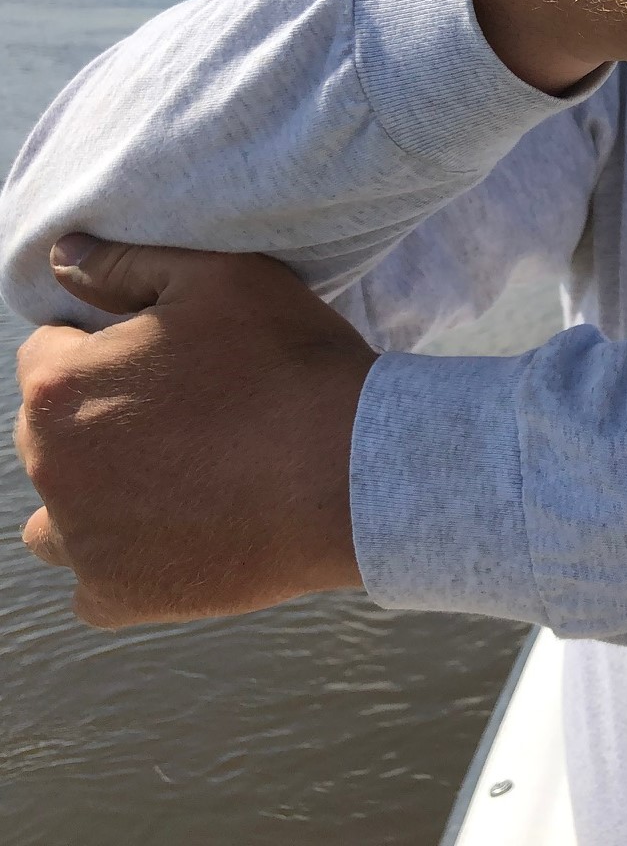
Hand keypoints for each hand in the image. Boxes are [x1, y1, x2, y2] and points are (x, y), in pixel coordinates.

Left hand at [13, 235, 375, 628]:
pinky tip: (189, 529)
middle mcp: (52, 467)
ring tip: (179, 478)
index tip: (173, 360)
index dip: (112, 347)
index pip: (49, 353)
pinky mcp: (120, 595)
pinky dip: (130, 559)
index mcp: (60, 386)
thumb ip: (128, 265)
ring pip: (58, 517)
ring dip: (98, 497)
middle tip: (192, 414)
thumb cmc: (288, 363)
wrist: (351, 469)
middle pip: (52, 434)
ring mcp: (82, 540)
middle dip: (103, 418)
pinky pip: (95, 582)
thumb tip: (60, 257)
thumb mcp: (223, 279)